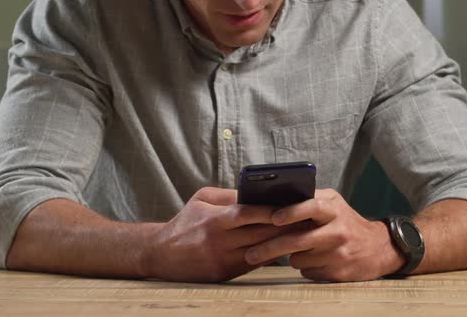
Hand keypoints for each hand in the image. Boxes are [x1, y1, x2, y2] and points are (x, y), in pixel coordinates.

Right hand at [144, 187, 299, 282]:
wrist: (160, 254)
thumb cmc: (184, 222)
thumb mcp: (201, 200)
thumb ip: (228, 195)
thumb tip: (257, 192)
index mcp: (213, 220)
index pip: (246, 214)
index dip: (269, 211)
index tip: (290, 206)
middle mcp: (219, 242)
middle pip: (258, 234)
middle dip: (283, 227)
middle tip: (306, 219)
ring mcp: (222, 260)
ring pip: (260, 251)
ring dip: (281, 243)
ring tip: (302, 233)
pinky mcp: (224, 275)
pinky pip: (253, 264)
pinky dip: (269, 255)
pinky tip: (284, 247)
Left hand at [244, 189, 405, 281]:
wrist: (378, 248)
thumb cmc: (346, 222)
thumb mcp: (333, 204)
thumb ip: (310, 200)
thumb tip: (273, 201)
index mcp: (333, 208)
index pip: (311, 206)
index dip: (291, 212)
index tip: (273, 218)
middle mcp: (338, 230)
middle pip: (297, 240)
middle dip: (270, 248)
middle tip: (251, 255)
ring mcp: (338, 253)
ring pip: (298, 259)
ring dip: (292, 257)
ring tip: (300, 250)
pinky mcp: (338, 272)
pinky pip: (307, 272)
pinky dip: (305, 267)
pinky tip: (316, 260)